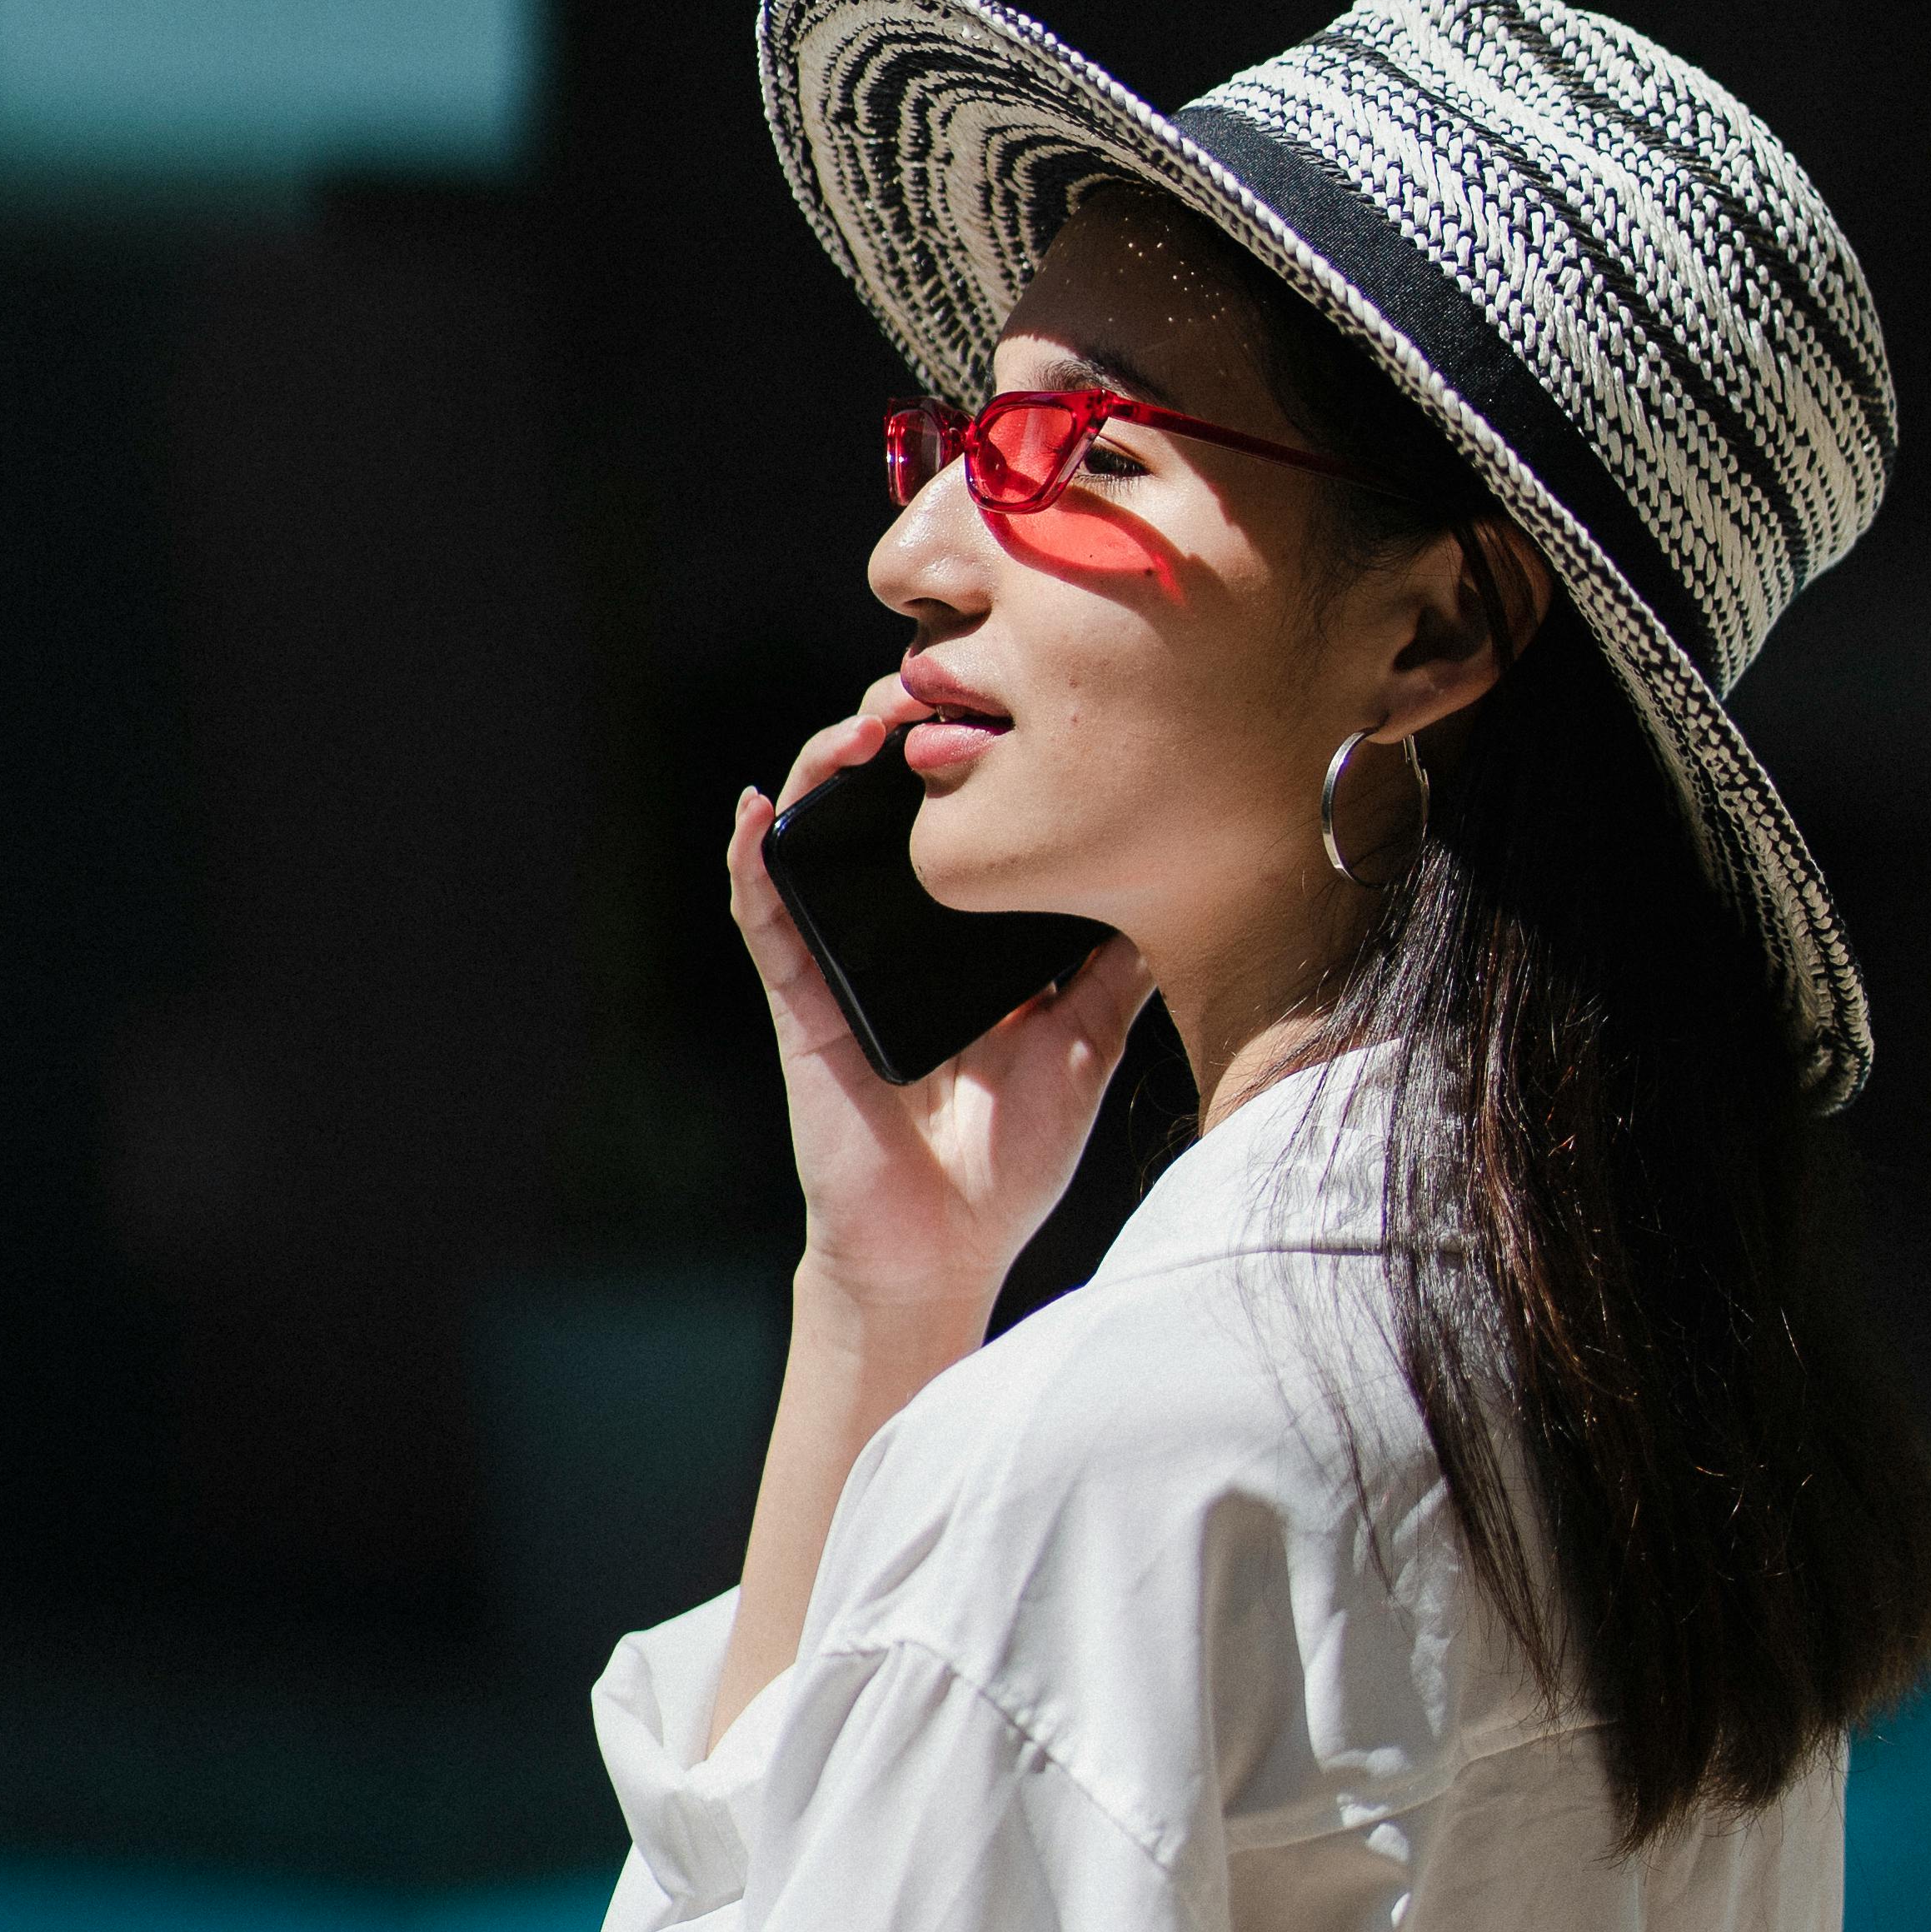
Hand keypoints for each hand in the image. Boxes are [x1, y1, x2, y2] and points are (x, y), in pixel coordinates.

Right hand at [727, 705, 1151, 1333]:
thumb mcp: (1089, 1041)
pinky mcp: (799, 1002)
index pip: (953, 815)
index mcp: (958, 933)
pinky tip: (758, 809)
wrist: (943, 1249)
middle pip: (881, 802)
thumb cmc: (1009, 1158)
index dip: (965, 745)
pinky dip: (752, 856)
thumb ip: (1118, 968)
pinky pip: (763, 916)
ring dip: (826, 765)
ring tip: (865, 723)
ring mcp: (838, 959)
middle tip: (936, 682)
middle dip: (898, 726)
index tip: (1007, 691)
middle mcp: (893, 932)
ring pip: (814, 836)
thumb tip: (1178, 886)